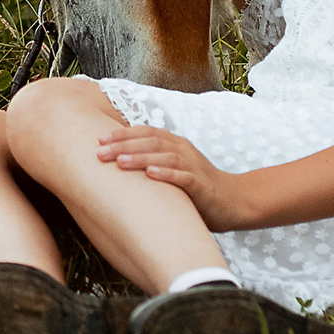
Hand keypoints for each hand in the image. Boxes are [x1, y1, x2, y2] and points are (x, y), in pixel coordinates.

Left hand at [97, 124, 247, 229]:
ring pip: (164, 156)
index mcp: (175, 144)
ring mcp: (193, 166)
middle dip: (123, 145)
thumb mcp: (175, 170)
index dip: (122, 134)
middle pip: (150, 142)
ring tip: (119, 162)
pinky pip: (183, 177)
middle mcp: (183, 150)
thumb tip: (120, 164)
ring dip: (140, 158)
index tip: (99, 139)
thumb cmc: (198, 188)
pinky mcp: (201, 185)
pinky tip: (150, 175)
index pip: (146, 132)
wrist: (234, 200)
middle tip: (99, 152)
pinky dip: (166, 174)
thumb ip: (154, 163)